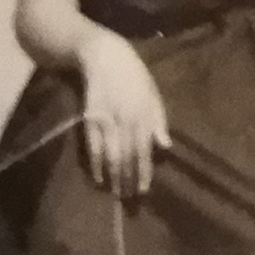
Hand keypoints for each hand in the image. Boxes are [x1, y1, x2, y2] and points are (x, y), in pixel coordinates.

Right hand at [76, 35, 168, 199]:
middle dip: (128, 179)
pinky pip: (92, 146)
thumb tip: (165, 146)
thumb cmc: (134, 76)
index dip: (144, 172)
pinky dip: (95, 164)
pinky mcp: (90, 118)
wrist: (104, 56)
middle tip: (129, 198)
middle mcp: (126, 119)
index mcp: (144, 114)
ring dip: (113, 176)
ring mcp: (106, 119)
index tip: (144, 190)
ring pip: (110, 155)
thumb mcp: (153, 94)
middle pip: (127, 157)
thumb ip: (159, 120)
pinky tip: (98, 177)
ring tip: (115, 192)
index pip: (144, 151)